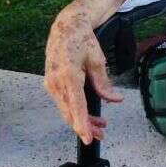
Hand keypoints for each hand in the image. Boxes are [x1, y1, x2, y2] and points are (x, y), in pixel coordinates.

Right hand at [44, 0, 128, 143]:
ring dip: (81, 119)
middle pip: (70, 113)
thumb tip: (115, 99)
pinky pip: (63, 102)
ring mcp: (51, 83)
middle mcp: (56, 82)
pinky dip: (75, 110)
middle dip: (85, 126)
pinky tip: (87, 113)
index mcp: (69, 75)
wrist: (66, 28)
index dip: (83, 125)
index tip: (88, 138)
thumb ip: (104, 83)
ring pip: (66, 110)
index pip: (77, 106)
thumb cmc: (82, 41)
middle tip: (102, 134)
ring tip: (99, 125)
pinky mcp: (50, 84)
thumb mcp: (98, 61)